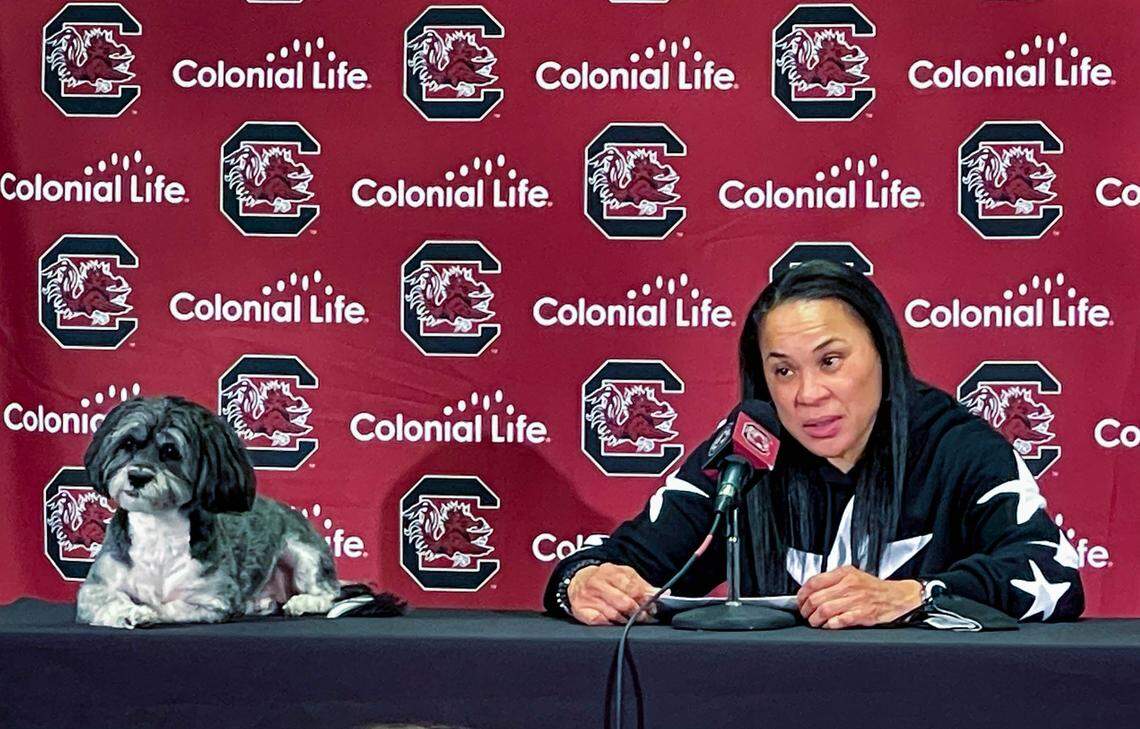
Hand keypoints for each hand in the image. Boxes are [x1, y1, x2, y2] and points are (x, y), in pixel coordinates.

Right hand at [567, 563, 659, 625]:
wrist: (578, 581)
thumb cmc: (605, 579)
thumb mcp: (623, 575)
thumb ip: (642, 584)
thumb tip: (660, 593)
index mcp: (610, 572)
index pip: (632, 587)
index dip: (645, 599)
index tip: (652, 606)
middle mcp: (597, 584)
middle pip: (624, 602)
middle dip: (637, 612)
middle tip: (644, 616)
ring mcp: (588, 597)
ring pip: (614, 614)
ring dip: (626, 620)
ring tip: (629, 619)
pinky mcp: (581, 611)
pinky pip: (601, 622)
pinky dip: (611, 624)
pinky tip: (615, 622)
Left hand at [796, 565, 921, 628]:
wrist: (897, 596)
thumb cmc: (874, 588)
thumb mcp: (852, 576)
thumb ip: (833, 580)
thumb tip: (811, 590)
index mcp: (844, 574)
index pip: (814, 582)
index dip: (802, 594)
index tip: (800, 601)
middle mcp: (849, 585)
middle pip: (816, 598)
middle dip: (806, 610)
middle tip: (806, 615)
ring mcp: (856, 600)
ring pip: (825, 610)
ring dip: (815, 619)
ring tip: (815, 622)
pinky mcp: (863, 614)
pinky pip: (839, 621)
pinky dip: (830, 625)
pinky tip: (828, 626)